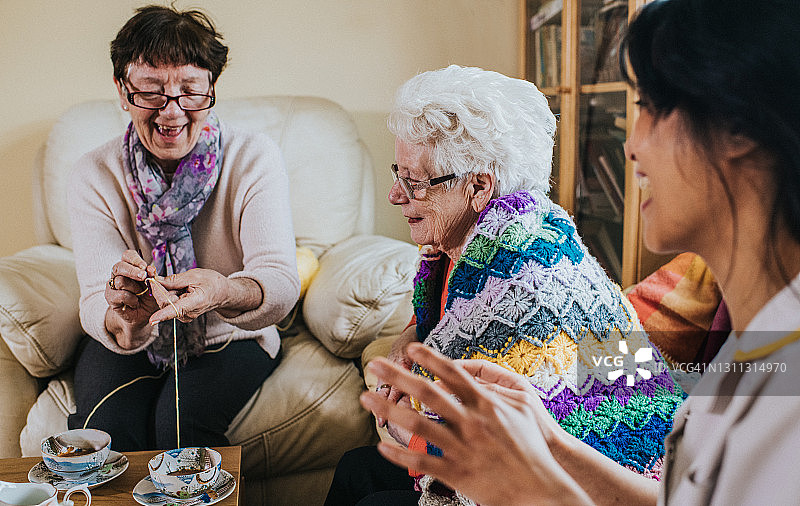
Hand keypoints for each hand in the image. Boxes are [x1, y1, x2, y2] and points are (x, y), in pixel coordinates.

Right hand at [106, 250, 158, 327]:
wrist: (144, 315)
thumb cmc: (150, 297)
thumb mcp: (156, 285)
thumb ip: (153, 276)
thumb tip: (151, 269)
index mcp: (131, 267)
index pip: (128, 256)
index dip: (135, 260)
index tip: (145, 266)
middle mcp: (119, 274)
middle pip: (119, 266)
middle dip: (132, 271)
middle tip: (143, 276)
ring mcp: (113, 285)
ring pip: (120, 281)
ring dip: (134, 288)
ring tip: (140, 294)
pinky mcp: (110, 297)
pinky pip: (120, 295)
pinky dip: (131, 299)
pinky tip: (135, 302)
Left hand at [147, 268, 228, 325]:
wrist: (223, 293)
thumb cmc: (212, 283)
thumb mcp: (195, 275)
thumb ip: (175, 279)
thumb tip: (158, 281)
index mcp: (196, 302)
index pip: (177, 309)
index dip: (163, 315)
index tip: (152, 320)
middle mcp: (189, 312)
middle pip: (165, 303)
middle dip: (159, 289)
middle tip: (156, 276)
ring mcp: (185, 315)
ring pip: (166, 303)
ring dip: (165, 291)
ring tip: (177, 283)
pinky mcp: (182, 314)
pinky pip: (169, 304)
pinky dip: (168, 295)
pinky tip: (177, 289)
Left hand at [360, 343, 590, 505]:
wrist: (543, 485)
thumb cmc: (535, 443)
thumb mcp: (522, 405)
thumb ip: (494, 387)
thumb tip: (469, 373)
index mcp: (486, 402)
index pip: (452, 373)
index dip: (430, 358)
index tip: (410, 348)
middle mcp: (470, 421)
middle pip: (426, 392)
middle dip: (397, 376)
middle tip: (375, 364)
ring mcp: (462, 447)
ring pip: (416, 425)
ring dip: (388, 409)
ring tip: (366, 398)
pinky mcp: (457, 473)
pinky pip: (421, 461)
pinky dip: (399, 454)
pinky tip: (381, 447)